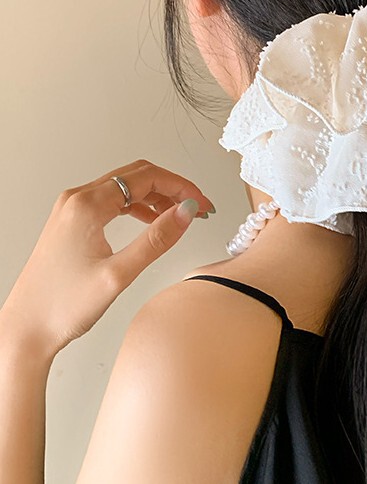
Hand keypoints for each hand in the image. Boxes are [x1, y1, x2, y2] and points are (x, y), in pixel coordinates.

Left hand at [0, 159, 214, 358]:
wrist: (24, 330)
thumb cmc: (61, 306)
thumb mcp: (118, 274)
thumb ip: (156, 239)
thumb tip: (186, 212)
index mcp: (87, 206)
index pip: (146, 178)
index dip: (181, 187)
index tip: (201, 203)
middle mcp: (77, 200)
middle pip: (137, 176)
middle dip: (172, 187)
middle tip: (197, 206)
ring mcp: (73, 209)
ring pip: (125, 187)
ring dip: (157, 196)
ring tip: (181, 214)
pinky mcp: (73, 221)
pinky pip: (113, 201)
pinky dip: (139, 205)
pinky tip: (153, 219)